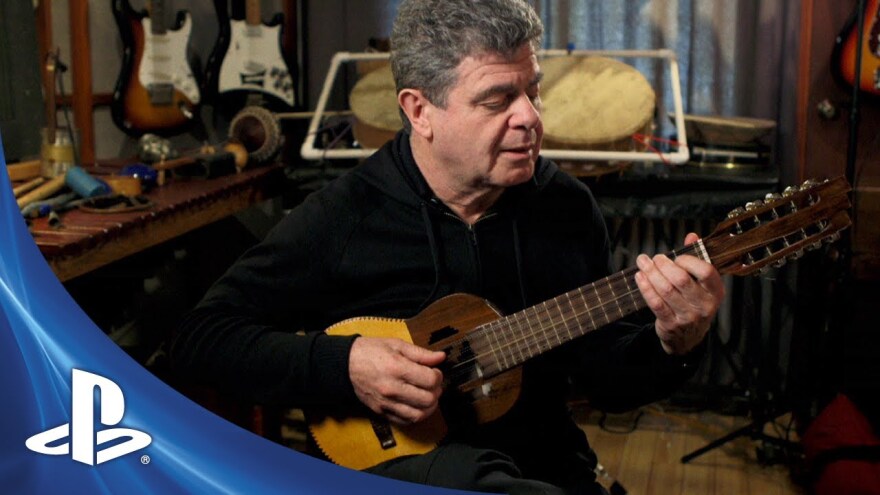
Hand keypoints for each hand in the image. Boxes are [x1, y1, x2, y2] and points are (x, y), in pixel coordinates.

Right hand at [349, 337, 445, 424]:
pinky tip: (417, 405)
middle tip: (433, 384)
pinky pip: (405, 421)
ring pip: (419, 415)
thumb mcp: (396, 344)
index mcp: (397, 368)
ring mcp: (386, 403)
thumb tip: (440, 357)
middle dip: (436, 392)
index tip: (434, 372)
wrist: (345, 364)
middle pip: (428, 399)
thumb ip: (421, 353)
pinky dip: (416, 416)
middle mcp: (392, 388)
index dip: (438, 376)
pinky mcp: (381, 412)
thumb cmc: (371, 352)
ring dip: (429, 407)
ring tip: (428, 396)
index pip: (430, 380)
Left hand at [634, 233, 724, 354]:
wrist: (688, 336)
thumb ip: (697, 258)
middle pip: (681, 279)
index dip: (688, 260)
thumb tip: (691, 236)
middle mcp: (704, 305)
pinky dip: (645, 287)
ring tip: (642, 262)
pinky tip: (640, 277)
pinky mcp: (671, 324)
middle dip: (663, 265)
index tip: (676, 258)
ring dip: (651, 273)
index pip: (705, 271)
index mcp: (715, 291)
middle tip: (654, 258)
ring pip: (665, 290)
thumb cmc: (694, 302)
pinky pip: (655, 303)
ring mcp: (688, 317)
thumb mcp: (701, 283)